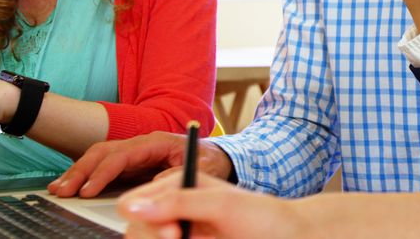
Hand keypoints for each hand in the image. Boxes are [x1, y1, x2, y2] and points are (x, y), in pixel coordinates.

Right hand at [49, 132, 233, 197]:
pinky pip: (103, 166)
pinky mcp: (131, 164)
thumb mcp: (202, 166)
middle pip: (103, 152)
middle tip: (63, 191)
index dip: (103, 172)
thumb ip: (180, 172)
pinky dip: (85, 175)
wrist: (216, 157)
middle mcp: (141, 144)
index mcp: (156, 142)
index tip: (88, 190)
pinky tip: (71, 186)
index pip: (122, 155)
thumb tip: (159, 181)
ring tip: (59, 189)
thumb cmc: (210, 160)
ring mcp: (134, 153)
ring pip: (99, 157)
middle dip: (81, 170)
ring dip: (78, 172)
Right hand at [119, 171, 294, 238]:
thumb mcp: (222, 204)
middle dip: (153, 236)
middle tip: (184, 238)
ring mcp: (179, 232)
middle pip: (136, 229)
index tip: (173, 232)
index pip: (133, 203)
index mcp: (177, 186)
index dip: (144, 219)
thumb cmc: (262, 215)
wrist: (288, 236)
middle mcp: (173, 211)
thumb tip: (131, 206)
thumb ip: (178, 202)